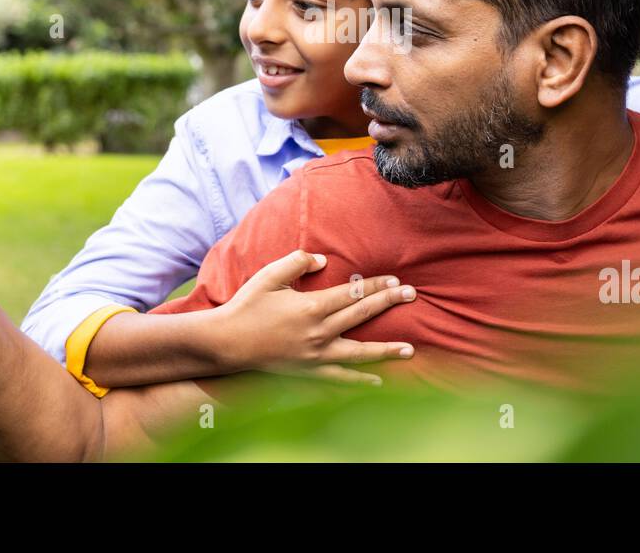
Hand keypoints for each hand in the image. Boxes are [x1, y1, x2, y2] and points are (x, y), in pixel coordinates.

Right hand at [214, 250, 416, 384]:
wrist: (227, 342)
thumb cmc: (248, 305)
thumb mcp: (270, 275)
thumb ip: (297, 262)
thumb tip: (324, 259)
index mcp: (312, 307)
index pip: (354, 292)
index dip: (377, 285)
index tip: (396, 280)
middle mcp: (319, 332)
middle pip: (362, 315)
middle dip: (390, 302)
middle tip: (412, 294)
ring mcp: (316, 355)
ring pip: (359, 352)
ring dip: (386, 350)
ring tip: (410, 349)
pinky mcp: (309, 371)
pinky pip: (340, 378)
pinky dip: (360, 380)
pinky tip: (378, 381)